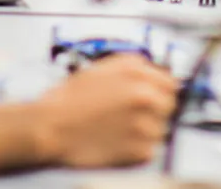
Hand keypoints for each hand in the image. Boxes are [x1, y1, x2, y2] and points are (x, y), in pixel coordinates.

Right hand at [33, 55, 177, 167]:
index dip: (159, 91)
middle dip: (154, 111)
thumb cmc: (69, 100)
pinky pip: (149, 151)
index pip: (170, 82)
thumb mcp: (102, 68)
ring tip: (117, 131)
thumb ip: (134, 67)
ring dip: (144, 131)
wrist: (50, 128)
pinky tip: (115, 143)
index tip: (152, 99)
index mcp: (137, 73)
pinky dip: (136, 150)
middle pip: (169, 106)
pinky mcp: (141, 151)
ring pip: (160, 130)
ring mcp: (146, 125)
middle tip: (131, 117)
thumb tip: (155, 73)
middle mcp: (145, 96)